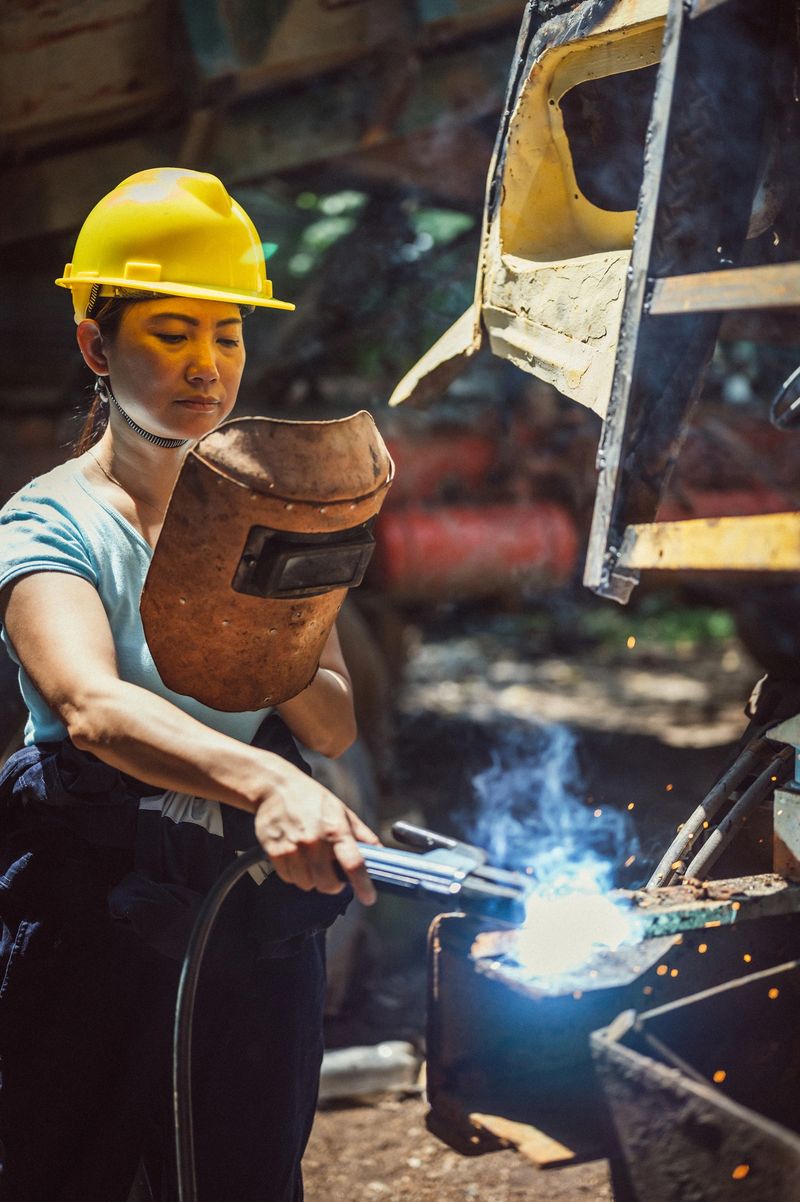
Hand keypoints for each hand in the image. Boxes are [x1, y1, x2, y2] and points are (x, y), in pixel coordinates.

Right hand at [254, 773, 378, 904]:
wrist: (275, 787)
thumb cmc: (312, 798)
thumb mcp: (342, 811)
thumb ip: (362, 834)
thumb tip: (380, 852)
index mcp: (336, 829)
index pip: (354, 864)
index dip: (363, 885)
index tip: (369, 898)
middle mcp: (315, 841)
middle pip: (328, 884)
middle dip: (333, 885)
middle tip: (332, 874)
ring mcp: (293, 848)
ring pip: (307, 884)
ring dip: (312, 879)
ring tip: (311, 861)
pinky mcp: (275, 852)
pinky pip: (289, 878)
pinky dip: (294, 874)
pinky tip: (296, 857)